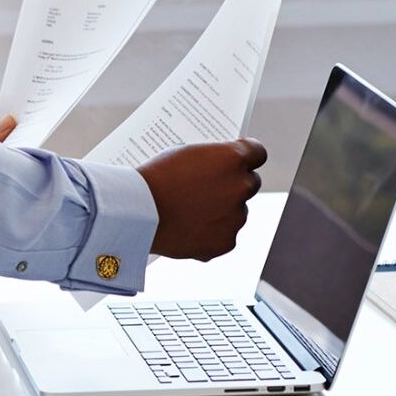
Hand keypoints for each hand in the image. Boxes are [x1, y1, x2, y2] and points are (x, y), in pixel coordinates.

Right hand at [136, 138, 266, 261]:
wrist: (137, 213)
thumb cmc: (155, 179)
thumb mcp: (185, 155)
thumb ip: (213, 161)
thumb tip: (224, 170)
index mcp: (232, 159)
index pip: (257, 152)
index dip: (248, 156)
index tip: (239, 160)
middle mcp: (241, 186)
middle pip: (250, 183)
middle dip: (234, 184)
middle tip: (210, 189)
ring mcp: (236, 217)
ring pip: (237, 212)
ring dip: (222, 211)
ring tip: (190, 212)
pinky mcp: (226, 242)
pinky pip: (225, 235)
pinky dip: (211, 234)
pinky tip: (189, 229)